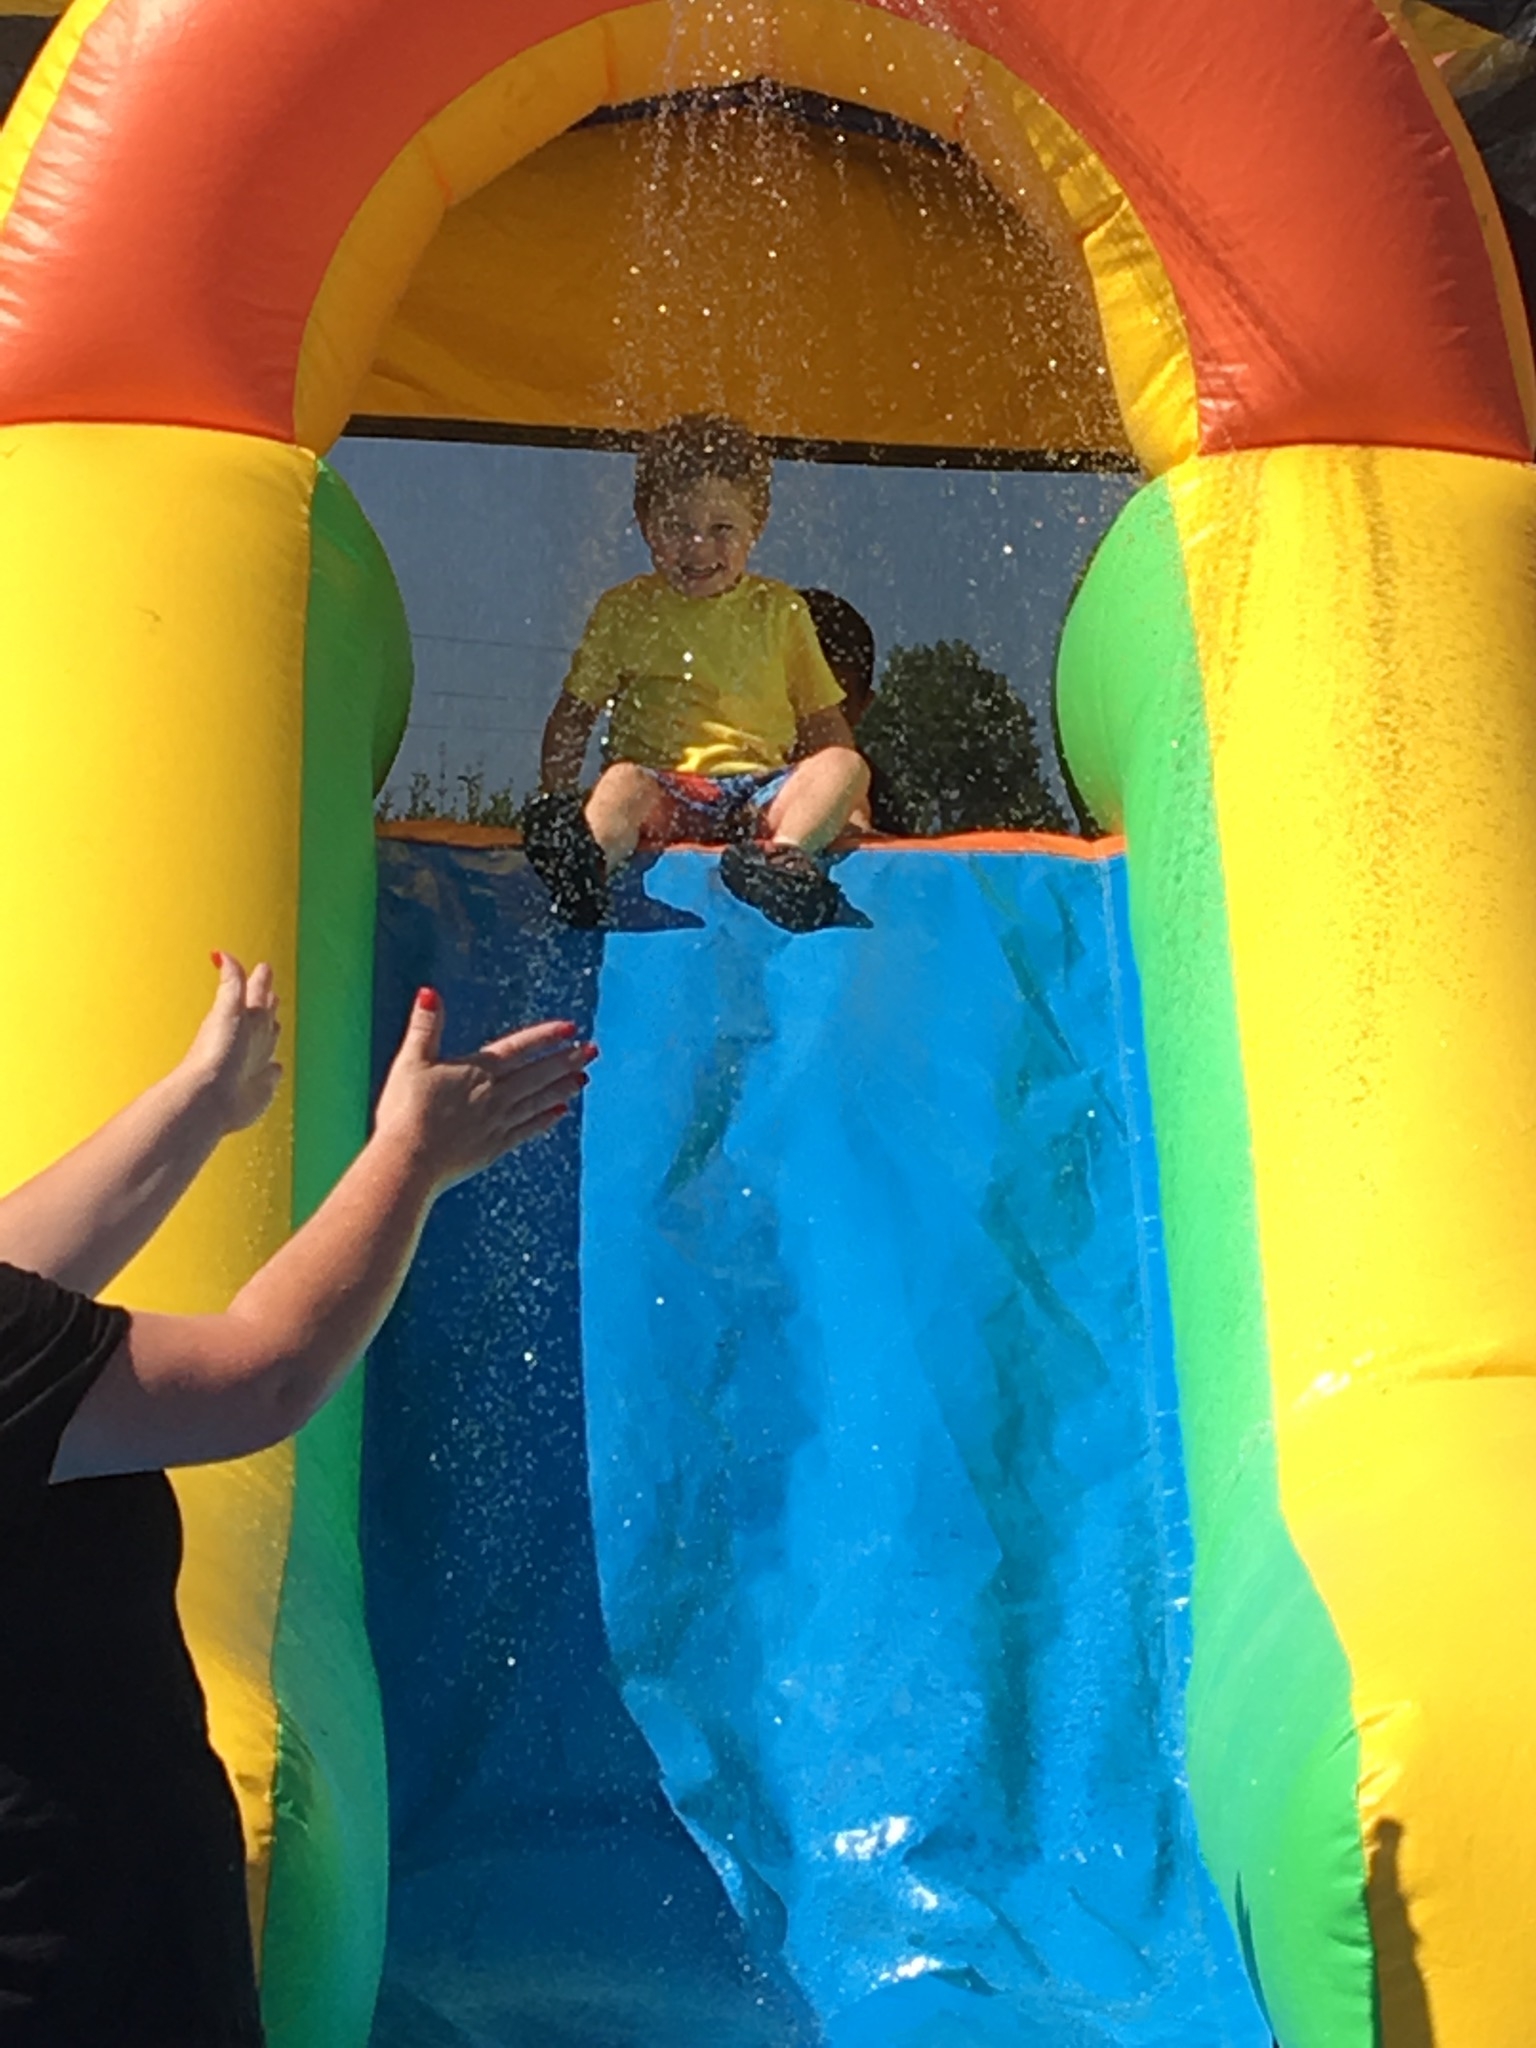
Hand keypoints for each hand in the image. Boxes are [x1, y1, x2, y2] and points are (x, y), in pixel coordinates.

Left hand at [182, 953, 283, 1134]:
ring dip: (273, 1032)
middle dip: (268, 1004)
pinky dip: (275, 1068)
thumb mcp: (228, 1010)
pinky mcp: (263, 1084)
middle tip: (271, 991)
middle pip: (263, 1015)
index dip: (260, 981)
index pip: (255, 993)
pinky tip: (274, 1067)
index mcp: (243, 1016)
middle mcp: (250, 1038)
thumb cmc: (217, 1053)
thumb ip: (232, 983)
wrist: (212, 1097)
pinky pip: (273, 1072)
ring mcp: (256, 1061)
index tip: (263, 967)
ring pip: (269, 1041)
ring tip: (274, 1022)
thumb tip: (220, 953)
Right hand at [373, 989, 593, 1190]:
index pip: (518, 1047)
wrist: (409, 1159)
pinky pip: (527, 1130)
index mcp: (476, 1071)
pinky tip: (559, 1113)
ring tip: (582, 1079)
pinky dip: (545, 1120)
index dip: (545, 1036)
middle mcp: (494, 1094)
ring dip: (562, 1088)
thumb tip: (429, 993)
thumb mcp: (410, 1061)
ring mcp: (497, 1122)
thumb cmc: (405, 1110)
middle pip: (537, 1073)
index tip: (571, 1029)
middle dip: (566, 1060)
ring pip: (538, 1100)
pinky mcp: (494, 1147)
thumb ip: (424, 1027)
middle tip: (592, 1051)